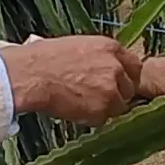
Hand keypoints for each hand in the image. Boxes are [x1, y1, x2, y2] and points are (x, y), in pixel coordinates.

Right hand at [0, 36, 142, 124]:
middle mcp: (115, 67)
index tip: (118, 83)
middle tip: (97, 96)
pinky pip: (103, 119)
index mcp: (110, 47)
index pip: (135, 66)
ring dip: (105, 108)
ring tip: (82, 103)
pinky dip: (92, 118)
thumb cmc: (43, 58)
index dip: (126, 77)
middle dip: (117, 94)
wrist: (30, 75)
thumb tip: (102, 66)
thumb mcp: (76, 45)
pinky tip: (74, 109)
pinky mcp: (101, 109)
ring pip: (119, 106)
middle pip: (130, 87)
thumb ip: (97, 56)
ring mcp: (110, 89)